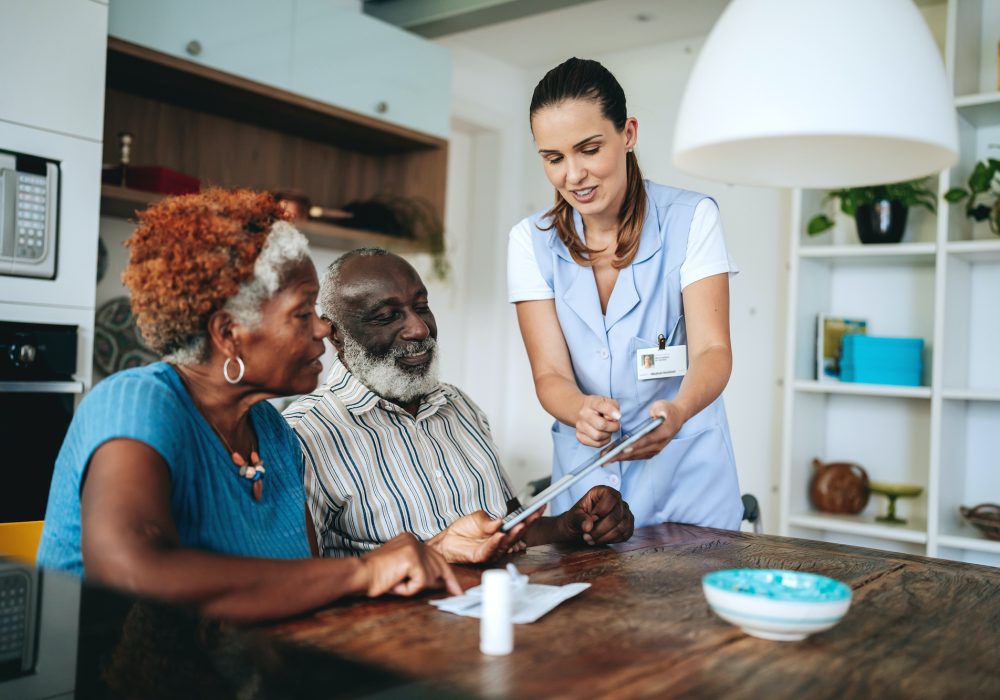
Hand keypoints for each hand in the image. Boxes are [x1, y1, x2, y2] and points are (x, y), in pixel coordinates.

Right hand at [360, 533, 461, 596]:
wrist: (358, 574)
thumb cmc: (374, 577)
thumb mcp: (401, 573)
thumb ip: (419, 573)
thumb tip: (441, 583)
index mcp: (410, 540)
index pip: (435, 556)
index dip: (446, 572)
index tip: (454, 586)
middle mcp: (414, 540)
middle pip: (440, 563)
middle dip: (450, 580)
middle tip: (458, 593)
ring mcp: (414, 548)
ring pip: (430, 576)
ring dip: (414, 587)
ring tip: (396, 584)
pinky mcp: (412, 558)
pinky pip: (421, 583)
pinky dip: (409, 590)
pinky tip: (396, 584)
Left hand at [428, 508, 542, 563]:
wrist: (448, 540)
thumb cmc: (464, 529)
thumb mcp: (478, 518)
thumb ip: (489, 521)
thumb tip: (500, 521)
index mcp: (503, 530)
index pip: (520, 523)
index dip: (531, 515)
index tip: (541, 506)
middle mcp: (501, 541)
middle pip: (517, 533)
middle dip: (527, 524)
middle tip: (534, 514)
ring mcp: (493, 550)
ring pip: (507, 542)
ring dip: (514, 534)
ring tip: (520, 524)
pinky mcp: (482, 556)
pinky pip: (490, 549)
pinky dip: (495, 542)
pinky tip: (500, 535)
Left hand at [558, 485, 633, 544]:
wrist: (580, 529)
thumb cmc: (577, 519)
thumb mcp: (573, 517)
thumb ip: (579, 519)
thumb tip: (588, 526)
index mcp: (603, 491)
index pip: (611, 497)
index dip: (601, 510)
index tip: (590, 518)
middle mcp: (617, 500)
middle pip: (616, 516)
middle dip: (600, 529)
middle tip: (587, 535)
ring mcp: (625, 513)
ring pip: (621, 527)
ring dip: (604, 537)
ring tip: (591, 539)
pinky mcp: (628, 526)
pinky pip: (625, 535)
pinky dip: (611, 540)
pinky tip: (600, 540)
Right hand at [576, 395, 620, 446]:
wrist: (584, 411)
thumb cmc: (599, 408)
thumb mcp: (608, 401)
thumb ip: (613, 407)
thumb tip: (615, 417)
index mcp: (591, 402)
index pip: (600, 406)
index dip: (611, 412)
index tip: (618, 416)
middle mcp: (583, 414)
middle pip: (601, 425)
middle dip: (613, 427)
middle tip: (615, 425)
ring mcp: (579, 425)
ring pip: (598, 436)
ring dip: (607, 435)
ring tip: (608, 430)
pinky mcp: (579, 436)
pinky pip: (596, 444)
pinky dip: (603, 441)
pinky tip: (603, 435)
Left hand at [608, 401, 686, 462]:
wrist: (677, 418)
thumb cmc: (667, 411)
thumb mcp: (664, 405)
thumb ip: (659, 409)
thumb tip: (655, 413)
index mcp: (663, 433)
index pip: (646, 440)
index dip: (633, 445)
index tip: (621, 449)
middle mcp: (659, 445)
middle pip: (638, 451)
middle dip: (621, 454)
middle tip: (606, 457)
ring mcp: (656, 450)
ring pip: (636, 456)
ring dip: (621, 458)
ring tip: (606, 458)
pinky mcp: (652, 452)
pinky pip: (637, 456)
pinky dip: (626, 457)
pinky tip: (614, 456)